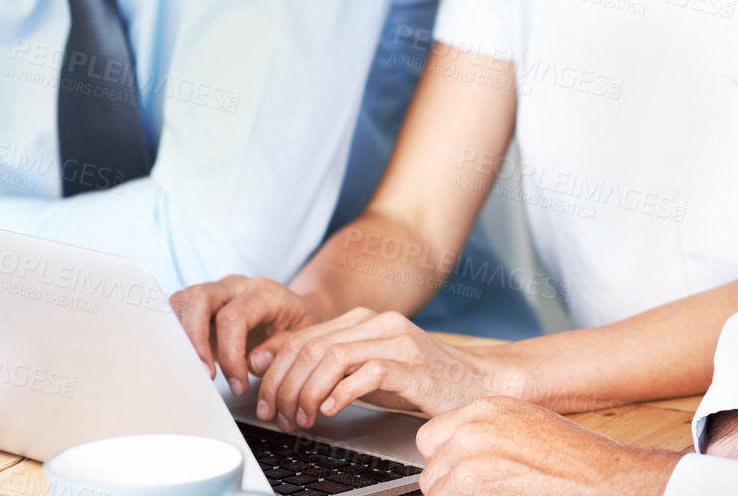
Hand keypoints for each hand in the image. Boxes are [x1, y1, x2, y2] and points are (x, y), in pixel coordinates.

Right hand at [169, 275, 321, 395]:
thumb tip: (253, 363)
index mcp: (264, 293)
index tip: (238, 384)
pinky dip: (176, 335)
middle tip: (205, 375)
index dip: (229, 355)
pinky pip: (178, 310)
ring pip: (183, 300)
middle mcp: (236, 286)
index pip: (233, 317)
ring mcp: (217, 291)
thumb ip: (280, 350)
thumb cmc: (299, 327)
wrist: (298, 313)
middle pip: (199, 298)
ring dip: (181, 337)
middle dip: (195, 340)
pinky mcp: (202, 304)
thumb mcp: (303, 340)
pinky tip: (187, 359)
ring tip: (194, 369)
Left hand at [252, 308, 517, 429]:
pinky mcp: (412, 365)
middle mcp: (378, 323)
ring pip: (332, 358)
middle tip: (275, 414)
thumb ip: (334, 365)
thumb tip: (283, 374)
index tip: (261, 392)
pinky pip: (365, 373)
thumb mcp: (369, 369)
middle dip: (283, 384)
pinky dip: (339, 394)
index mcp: (364, 320)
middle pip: (311, 347)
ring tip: (301, 418)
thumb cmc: (422, 379)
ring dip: (307, 392)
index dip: (274, 366)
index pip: (303, 336)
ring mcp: (396, 341)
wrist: (476, 381)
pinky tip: (329, 411)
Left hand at [416, 396, 678, 495]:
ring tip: (497, 494)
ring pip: (436, 491)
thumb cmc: (576, 462)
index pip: (431, 438)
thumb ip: (487, 435)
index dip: (445, 462)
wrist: (601, 481)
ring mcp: (467, 459)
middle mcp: (470, 429)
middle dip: (450, 487)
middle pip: (432, 471)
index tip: (460, 475)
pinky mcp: (468, 486)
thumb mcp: (526, 427)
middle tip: (487, 490)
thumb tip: (459, 457)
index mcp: (485, 410)